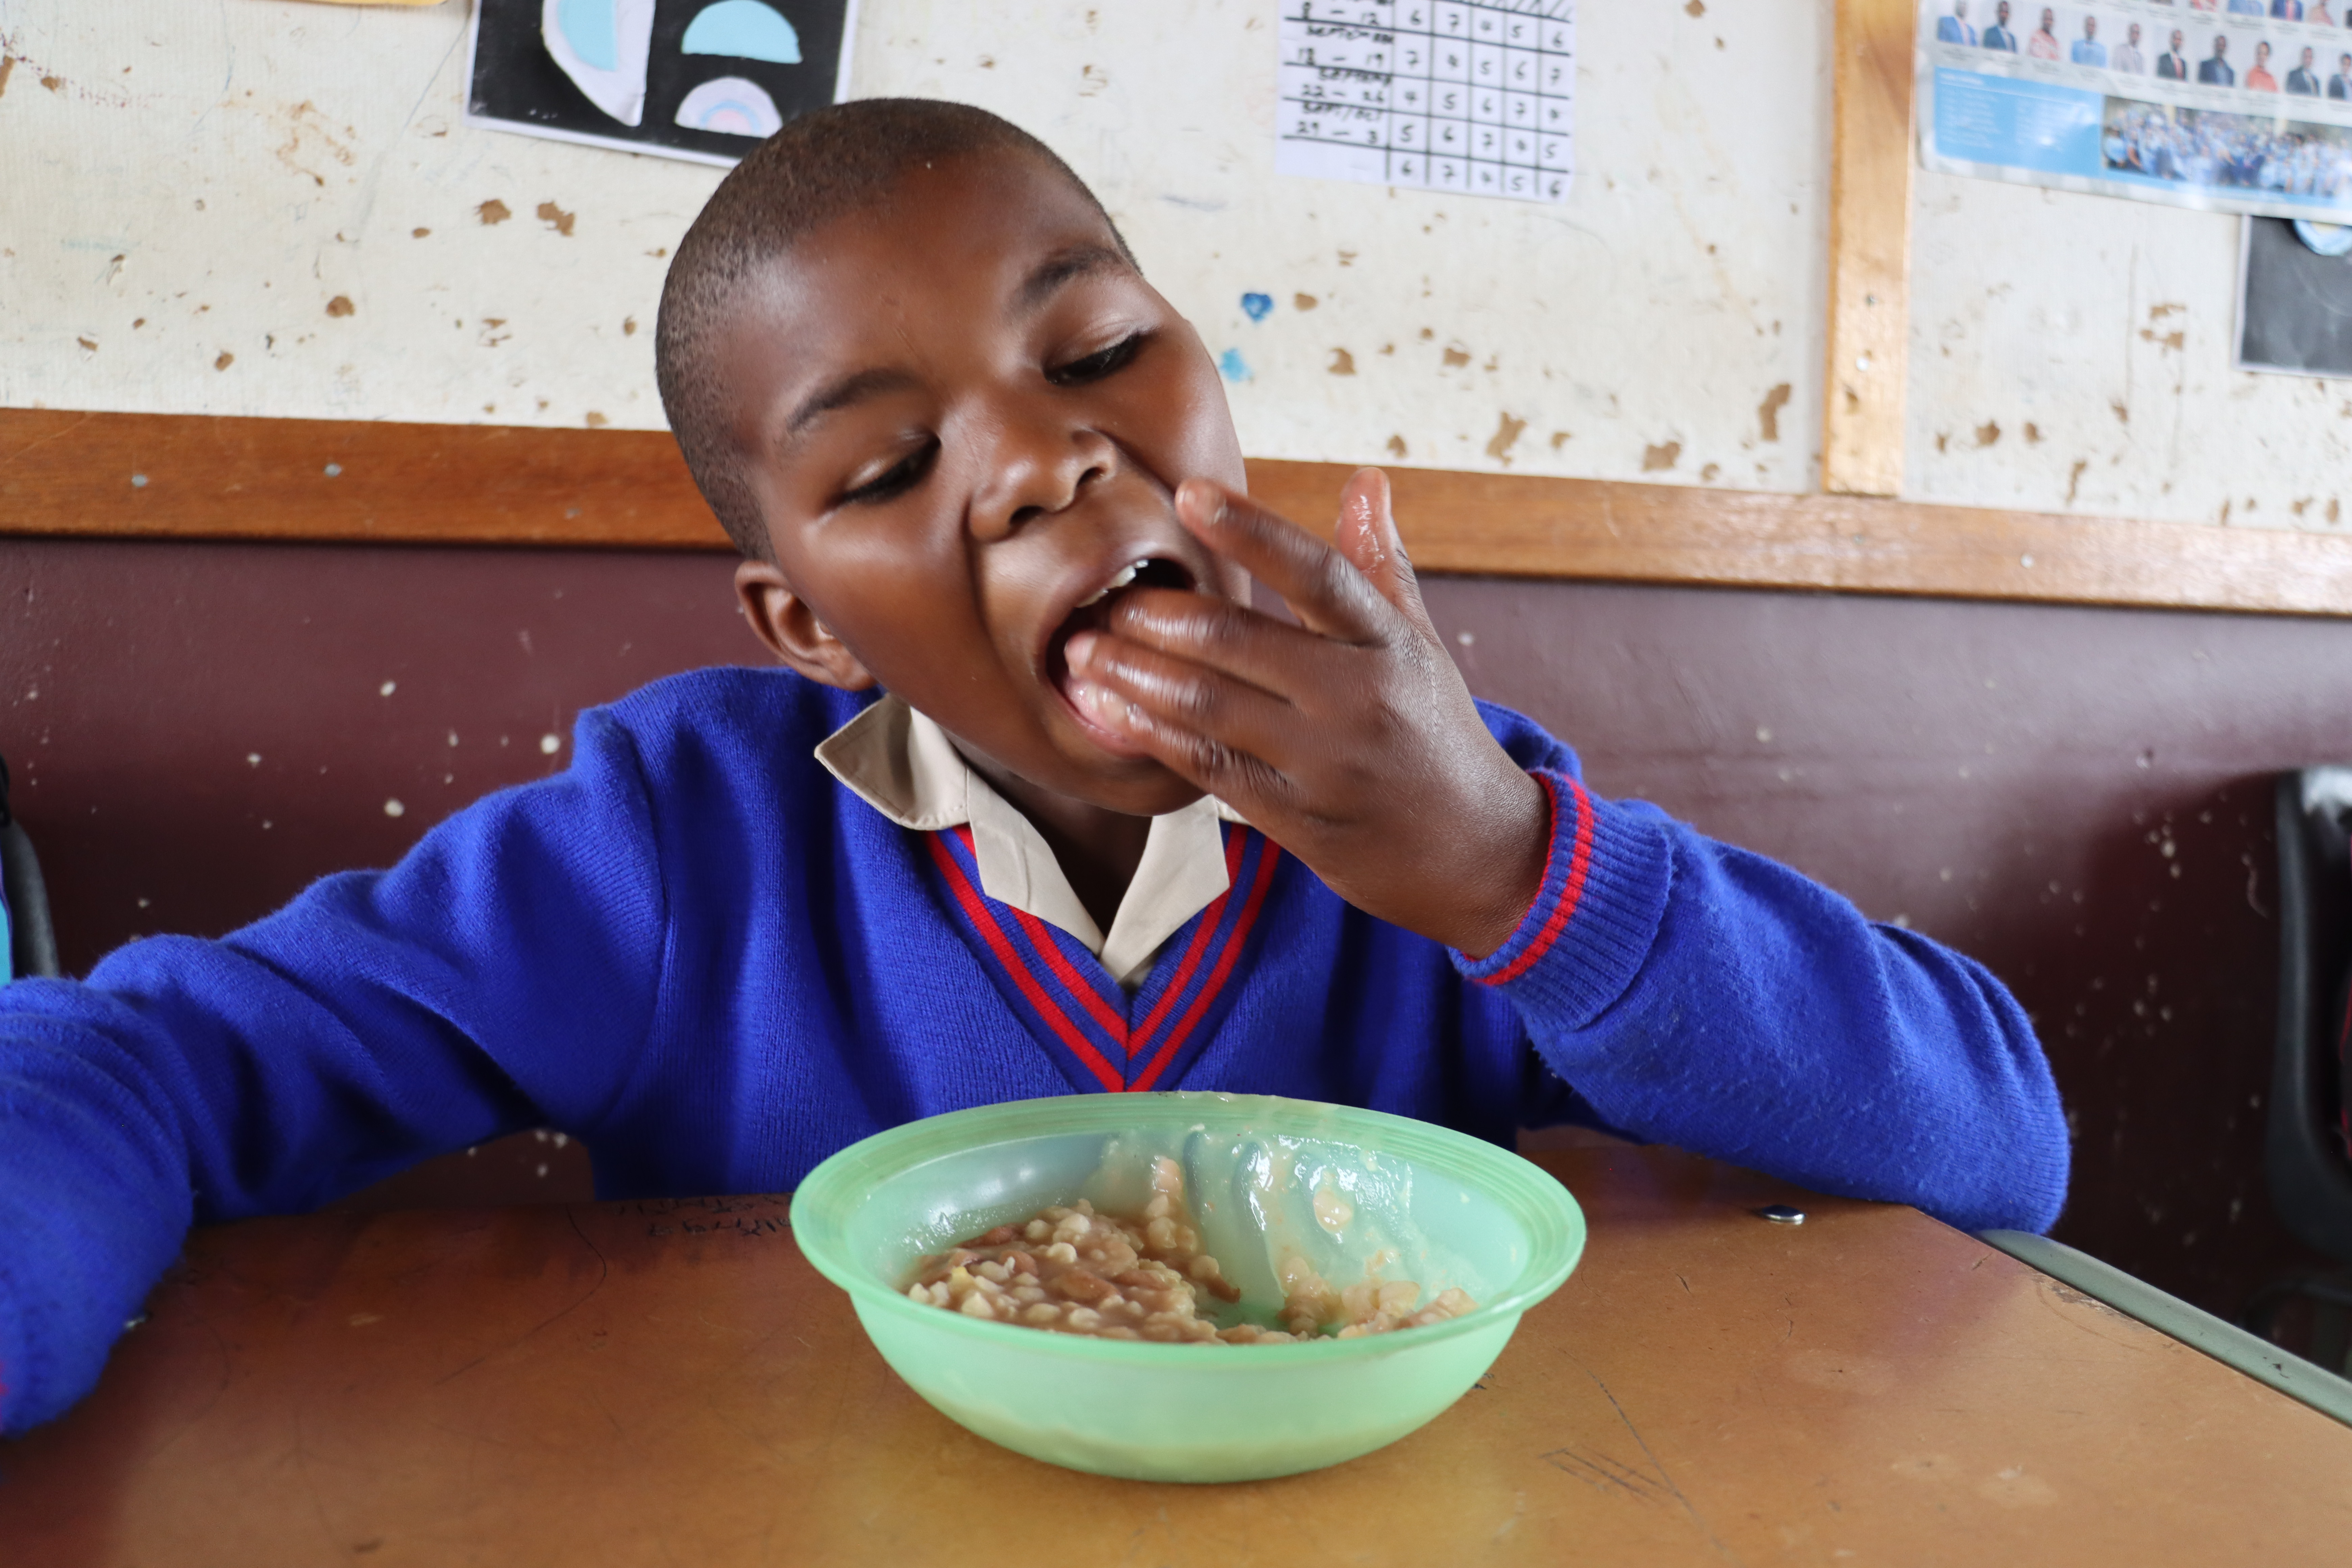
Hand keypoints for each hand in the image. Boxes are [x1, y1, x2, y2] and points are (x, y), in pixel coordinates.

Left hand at [1063, 467, 1548, 957]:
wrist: (1474, 852)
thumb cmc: (1434, 734)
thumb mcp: (1421, 647)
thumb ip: (1380, 566)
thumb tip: (1366, 479)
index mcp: (1389, 645)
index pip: (1316, 573)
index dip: (1251, 530)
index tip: (1188, 493)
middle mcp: (1358, 699)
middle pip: (1240, 641)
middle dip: (1156, 616)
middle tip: (1101, 597)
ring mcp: (1326, 763)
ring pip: (1209, 705)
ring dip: (1133, 675)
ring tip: (1080, 652)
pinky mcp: (1297, 818)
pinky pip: (1208, 767)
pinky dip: (1151, 735)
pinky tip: (1107, 711)